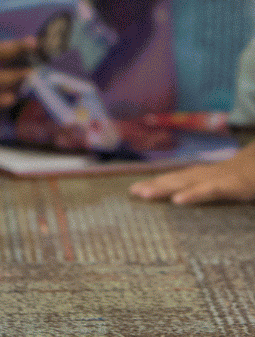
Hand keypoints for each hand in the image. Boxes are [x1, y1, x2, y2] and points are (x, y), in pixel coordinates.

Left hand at [129, 142, 254, 205]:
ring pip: (185, 183)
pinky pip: (208, 191)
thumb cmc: (245, 178)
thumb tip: (186, 197)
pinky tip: (178, 200)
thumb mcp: (225, 186)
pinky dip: (192, 194)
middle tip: (132, 192)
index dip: (154, 183)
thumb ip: (208, 190)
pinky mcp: (230, 186)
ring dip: (163, 188)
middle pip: (174, 180)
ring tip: (144, 194)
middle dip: (152, 185)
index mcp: (202, 176)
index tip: (133, 190)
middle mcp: (204, 175)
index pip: (174, 180)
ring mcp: (216, 179)